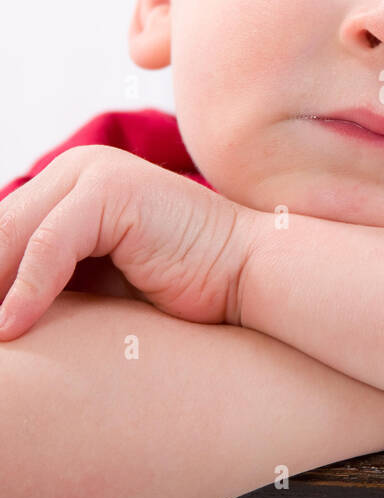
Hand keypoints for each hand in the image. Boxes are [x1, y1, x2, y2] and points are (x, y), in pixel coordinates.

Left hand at [0, 145, 258, 339]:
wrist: (245, 275)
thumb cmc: (177, 289)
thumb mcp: (94, 282)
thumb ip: (48, 280)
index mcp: (68, 182)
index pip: (2, 232)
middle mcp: (76, 167)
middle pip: (1, 229)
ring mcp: (93, 172)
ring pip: (13, 235)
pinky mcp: (111, 191)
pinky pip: (48, 245)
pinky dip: (25, 291)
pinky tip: (12, 329)